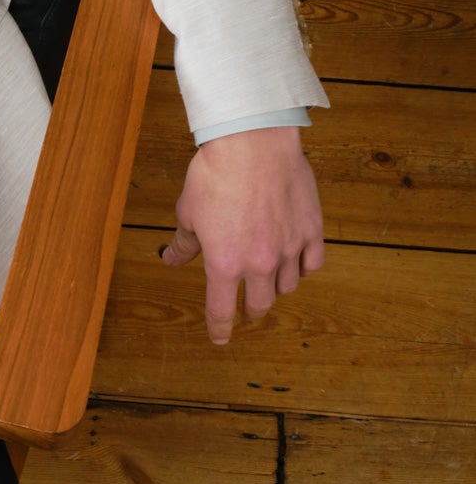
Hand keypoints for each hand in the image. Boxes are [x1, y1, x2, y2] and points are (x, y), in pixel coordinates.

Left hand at [160, 123, 323, 345]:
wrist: (253, 144)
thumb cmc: (215, 175)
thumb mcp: (188, 212)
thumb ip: (184, 243)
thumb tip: (171, 259)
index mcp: (224, 263)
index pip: (221, 310)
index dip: (219, 329)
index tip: (219, 338)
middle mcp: (259, 263)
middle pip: (259, 304)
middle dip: (249, 310)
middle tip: (245, 308)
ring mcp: (289, 248)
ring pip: (287, 287)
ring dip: (275, 288)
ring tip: (268, 279)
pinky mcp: (311, 231)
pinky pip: (312, 264)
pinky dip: (303, 268)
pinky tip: (296, 262)